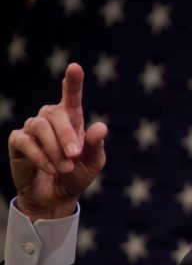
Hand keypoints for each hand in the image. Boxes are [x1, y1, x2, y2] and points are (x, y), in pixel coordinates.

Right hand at [8, 63, 107, 221]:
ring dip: (54, 149)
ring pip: (39, 127)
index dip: (73, 81)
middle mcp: (51, 119)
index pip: (72, 96)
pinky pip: (26, 142)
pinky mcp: (18, 142)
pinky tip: (50, 168)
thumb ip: (96, 145)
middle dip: (66, 134)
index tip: (74, 67)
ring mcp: (32, 129)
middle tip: (75, 155)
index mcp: (72, 119)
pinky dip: (40, 156)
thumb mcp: (93, 163)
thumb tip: (101, 127)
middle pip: (54, 113)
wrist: (56, 197)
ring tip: (64, 168)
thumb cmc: (77, 174)